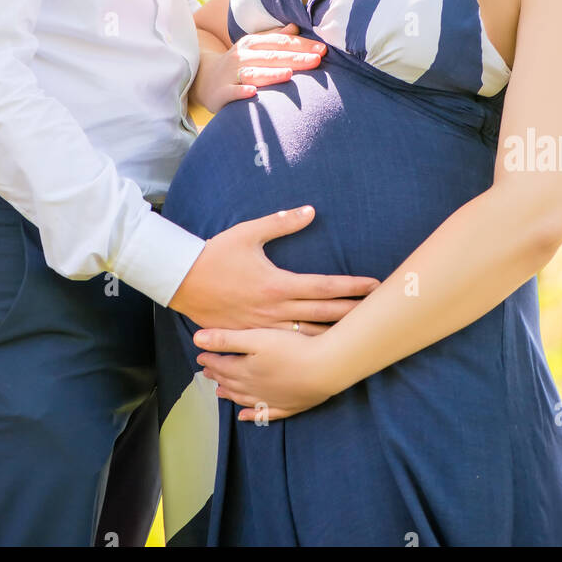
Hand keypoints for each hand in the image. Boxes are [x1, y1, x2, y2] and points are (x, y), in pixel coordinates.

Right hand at [167, 204, 379, 329]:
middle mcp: (274, 310)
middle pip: (323, 315)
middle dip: (353, 313)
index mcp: (277, 284)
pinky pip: (286, 347)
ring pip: (308, 336)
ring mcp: (264, 328)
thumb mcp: (247, 233)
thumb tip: (310, 210)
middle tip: (380, 311)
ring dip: (335, 334)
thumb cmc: (215, 254)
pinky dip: (308, 348)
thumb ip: (281, 222)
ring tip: (360, 334)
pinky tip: (323, 351)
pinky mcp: (253, 337)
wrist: (181, 282)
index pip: (323, 287)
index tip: (373, 285)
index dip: (351, 287)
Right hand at [190, 23, 325, 114]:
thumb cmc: (238, 64)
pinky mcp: (221, 93)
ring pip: (253, 73)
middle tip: (317, 60)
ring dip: (271, 74)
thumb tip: (297, 27)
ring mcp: (231, 74)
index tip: (323, 49)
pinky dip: (241, 93)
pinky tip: (252, 93)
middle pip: (271, 57)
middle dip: (295, 58)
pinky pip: (232, 92)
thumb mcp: (254, 47)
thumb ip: (275, 38)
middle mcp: (242, 56)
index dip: (302, 45)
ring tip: (289, 74)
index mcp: (252, 43)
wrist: (203, 79)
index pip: (280, 43)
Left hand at [194, 324, 336, 420]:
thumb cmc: (292, 348)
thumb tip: (196, 339)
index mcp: (244, 371)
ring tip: (219, 392)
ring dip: (230, 394)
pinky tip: (244, 417)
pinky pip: (264, 414)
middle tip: (207, 372)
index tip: (200, 355)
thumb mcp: (256, 338)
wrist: (324, 368)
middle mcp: (254, 389)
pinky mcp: (288, 406)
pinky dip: (251, 416)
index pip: (221, 366)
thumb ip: (226, 339)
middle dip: (217, 376)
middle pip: (230, 382)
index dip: (209, 360)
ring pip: (243, 399)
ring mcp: (270, 400)